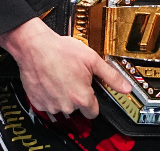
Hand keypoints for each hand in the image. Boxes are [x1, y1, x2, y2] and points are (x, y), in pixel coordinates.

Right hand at [0, 17, 129, 117]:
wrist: (34, 47)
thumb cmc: (60, 51)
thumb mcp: (92, 59)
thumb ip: (111, 76)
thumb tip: (125, 88)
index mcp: (82, 98)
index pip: (93, 113)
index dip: (93, 102)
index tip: (89, 93)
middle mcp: (66, 106)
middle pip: (77, 109)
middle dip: (77, 96)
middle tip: (73, 79)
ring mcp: (51, 105)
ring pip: (61, 107)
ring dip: (62, 97)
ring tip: (60, 78)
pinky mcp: (38, 102)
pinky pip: (47, 104)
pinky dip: (49, 96)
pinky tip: (50, 81)